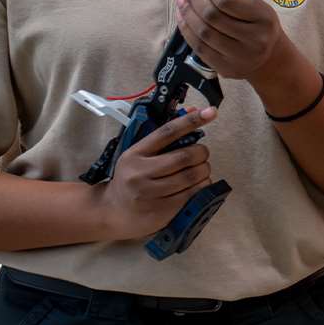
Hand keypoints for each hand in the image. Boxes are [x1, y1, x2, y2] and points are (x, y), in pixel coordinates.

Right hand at [98, 106, 215, 238]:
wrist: (113, 211)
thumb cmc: (131, 179)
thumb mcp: (138, 155)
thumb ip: (163, 138)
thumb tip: (193, 112)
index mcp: (135, 154)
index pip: (167, 132)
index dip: (191, 121)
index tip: (210, 112)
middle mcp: (141, 173)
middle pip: (185, 156)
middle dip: (202, 153)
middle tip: (201, 154)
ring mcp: (151, 193)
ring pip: (192, 176)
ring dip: (204, 170)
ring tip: (200, 170)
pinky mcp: (162, 210)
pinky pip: (193, 194)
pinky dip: (202, 186)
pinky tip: (198, 184)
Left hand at [177, 0, 289, 79]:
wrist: (270, 57)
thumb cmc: (259, 23)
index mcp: (264, 17)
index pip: (228, 1)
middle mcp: (255, 39)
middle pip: (212, 16)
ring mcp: (240, 56)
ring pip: (203, 32)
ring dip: (187, 14)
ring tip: (181, 0)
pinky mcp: (226, 68)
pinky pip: (199, 47)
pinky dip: (186, 30)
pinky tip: (183, 18)